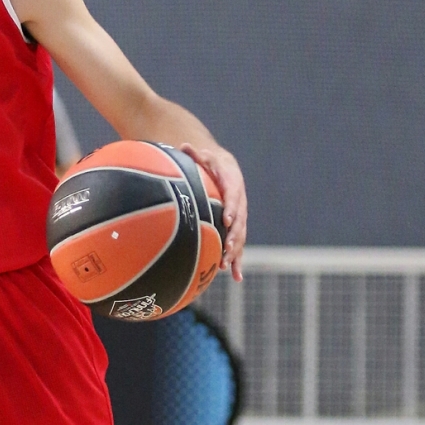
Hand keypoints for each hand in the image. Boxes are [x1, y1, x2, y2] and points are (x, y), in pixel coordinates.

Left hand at [180, 141, 246, 281]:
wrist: (224, 168)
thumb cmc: (210, 162)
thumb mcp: (204, 155)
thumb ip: (195, 155)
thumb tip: (184, 146)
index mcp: (233, 183)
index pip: (234, 196)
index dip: (232, 209)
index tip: (226, 220)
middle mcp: (239, 202)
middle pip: (240, 222)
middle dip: (234, 237)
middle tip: (227, 250)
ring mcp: (239, 217)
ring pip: (240, 237)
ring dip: (236, 253)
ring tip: (228, 268)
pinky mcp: (235, 228)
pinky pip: (237, 245)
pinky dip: (238, 261)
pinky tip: (237, 278)